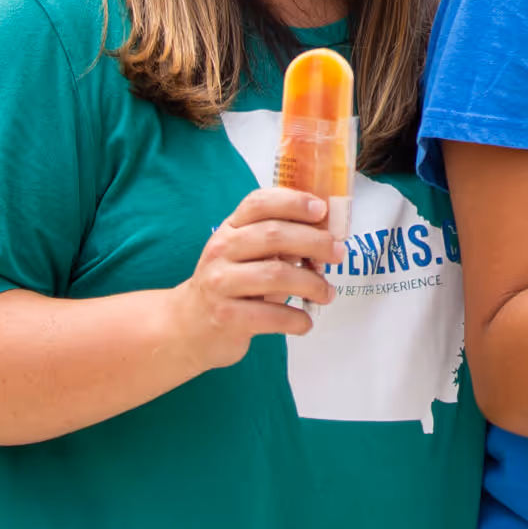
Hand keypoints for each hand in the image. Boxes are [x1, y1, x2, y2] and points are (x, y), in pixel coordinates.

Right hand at [166, 188, 345, 371]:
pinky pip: (270, 315)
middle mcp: (221, 250)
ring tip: (327, 294)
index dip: (293, 202)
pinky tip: (305, 322)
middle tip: (339, 254)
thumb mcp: (246, 252)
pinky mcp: (225, 316)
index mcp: (230, 228)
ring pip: (276, 275)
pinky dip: (296, 319)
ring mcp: (220, 283)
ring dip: (312, 284)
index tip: (322, 210)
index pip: (259, 203)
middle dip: (315, 243)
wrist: (189, 326)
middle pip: (274, 235)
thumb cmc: (231, 283)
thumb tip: (328, 235)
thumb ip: (278, 238)